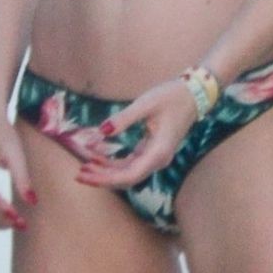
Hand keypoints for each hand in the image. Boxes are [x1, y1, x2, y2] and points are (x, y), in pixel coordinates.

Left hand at [73, 76, 197, 189]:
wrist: (194, 94)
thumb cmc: (172, 97)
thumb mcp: (146, 104)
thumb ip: (123, 119)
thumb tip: (101, 131)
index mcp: (158, 152)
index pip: (129, 175)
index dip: (105, 178)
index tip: (85, 173)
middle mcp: (158, 160)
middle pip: (127, 178)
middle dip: (102, 178)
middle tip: (78, 174)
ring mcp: (156, 157)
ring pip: (128, 173)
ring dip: (106, 172)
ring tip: (84, 166)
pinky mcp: (152, 152)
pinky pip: (131, 164)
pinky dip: (113, 163)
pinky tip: (98, 157)